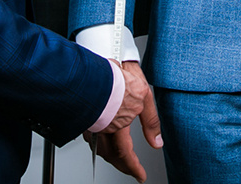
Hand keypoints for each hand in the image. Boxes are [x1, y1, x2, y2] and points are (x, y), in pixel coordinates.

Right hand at [92, 62, 161, 181]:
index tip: (140, 176)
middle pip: (112, 155)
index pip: (126, 154)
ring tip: (120, 159)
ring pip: (100, 147)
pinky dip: (100, 144)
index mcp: (119, 125)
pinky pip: (92, 136)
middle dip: (123, 166)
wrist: (93, 66)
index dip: (134, 167)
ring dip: (111, 156)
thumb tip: (157, 142)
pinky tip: (103, 141)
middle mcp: (103, 128)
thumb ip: (151, 121)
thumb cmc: (116, 76)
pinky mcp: (84, 116)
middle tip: (132, 171)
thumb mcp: (144, 95)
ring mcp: (91, 123)